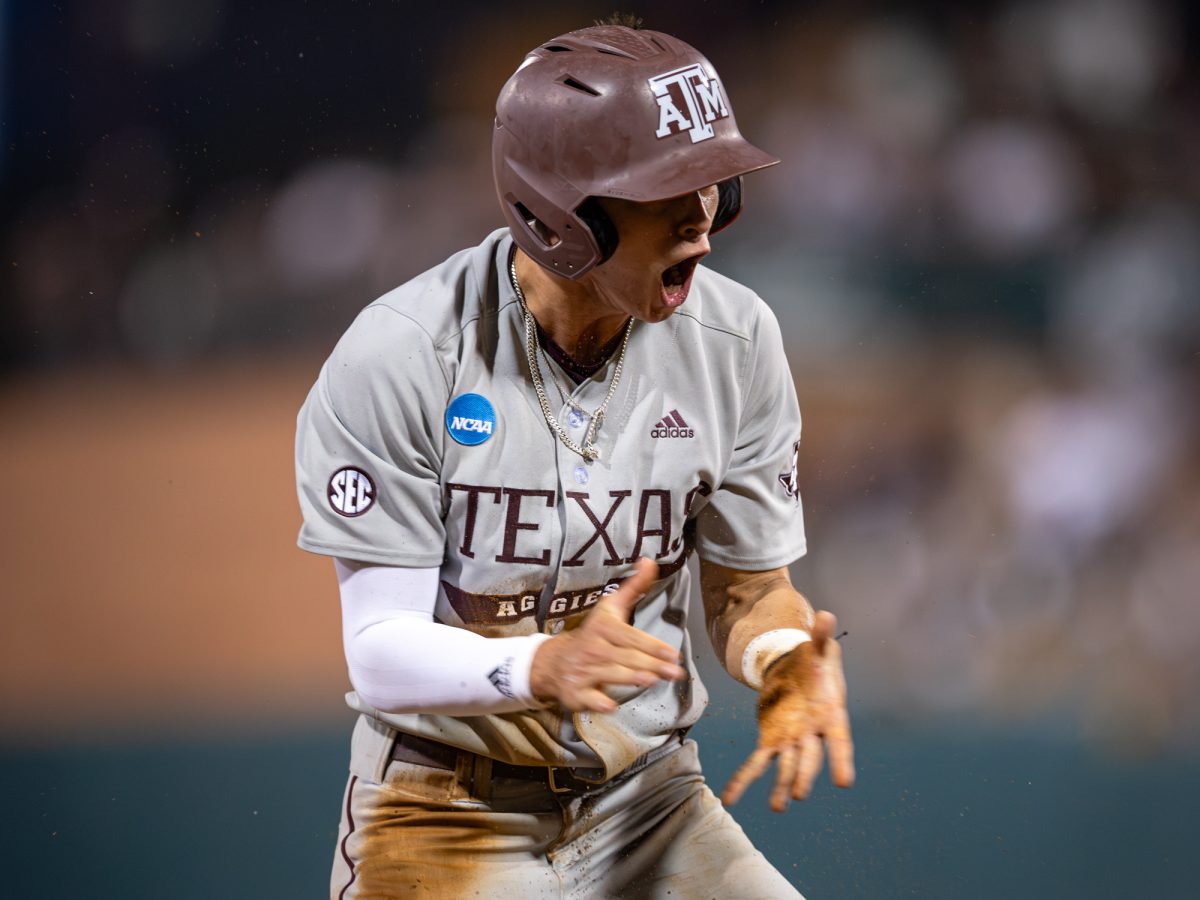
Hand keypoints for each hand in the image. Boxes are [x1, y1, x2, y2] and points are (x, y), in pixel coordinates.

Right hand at [529, 558, 685, 712]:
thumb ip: (634, 587)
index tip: (673, 654)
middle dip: (652, 664)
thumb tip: (650, 560)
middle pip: (626, 657)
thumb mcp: (611, 608)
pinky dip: (599, 702)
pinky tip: (612, 705)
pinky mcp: (576, 693)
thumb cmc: (593, 634)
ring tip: (651, 680)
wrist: (553, 661)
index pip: (632, 637)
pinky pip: (588, 698)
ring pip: (611, 675)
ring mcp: (583, 671)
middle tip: (675, 673)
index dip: (653, 646)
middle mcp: (593, 648)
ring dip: (630, 677)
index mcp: (603, 628)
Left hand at [722, 611, 854, 810]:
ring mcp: (791, 740)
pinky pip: (757, 763)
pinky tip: (730, 799)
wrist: (795, 670)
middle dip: (804, 775)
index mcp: (830, 715)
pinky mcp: (771, 740)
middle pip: (809, 758)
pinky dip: (744, 781)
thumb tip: (826, 616)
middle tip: (799, 793)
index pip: (840, 743)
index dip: (842, 761)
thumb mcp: (817, 649)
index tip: (844, 782)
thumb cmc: (812, 663)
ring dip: (780, 786)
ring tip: (777, 807)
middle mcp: (812, 733)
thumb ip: (821, 637)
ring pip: (785, 766)